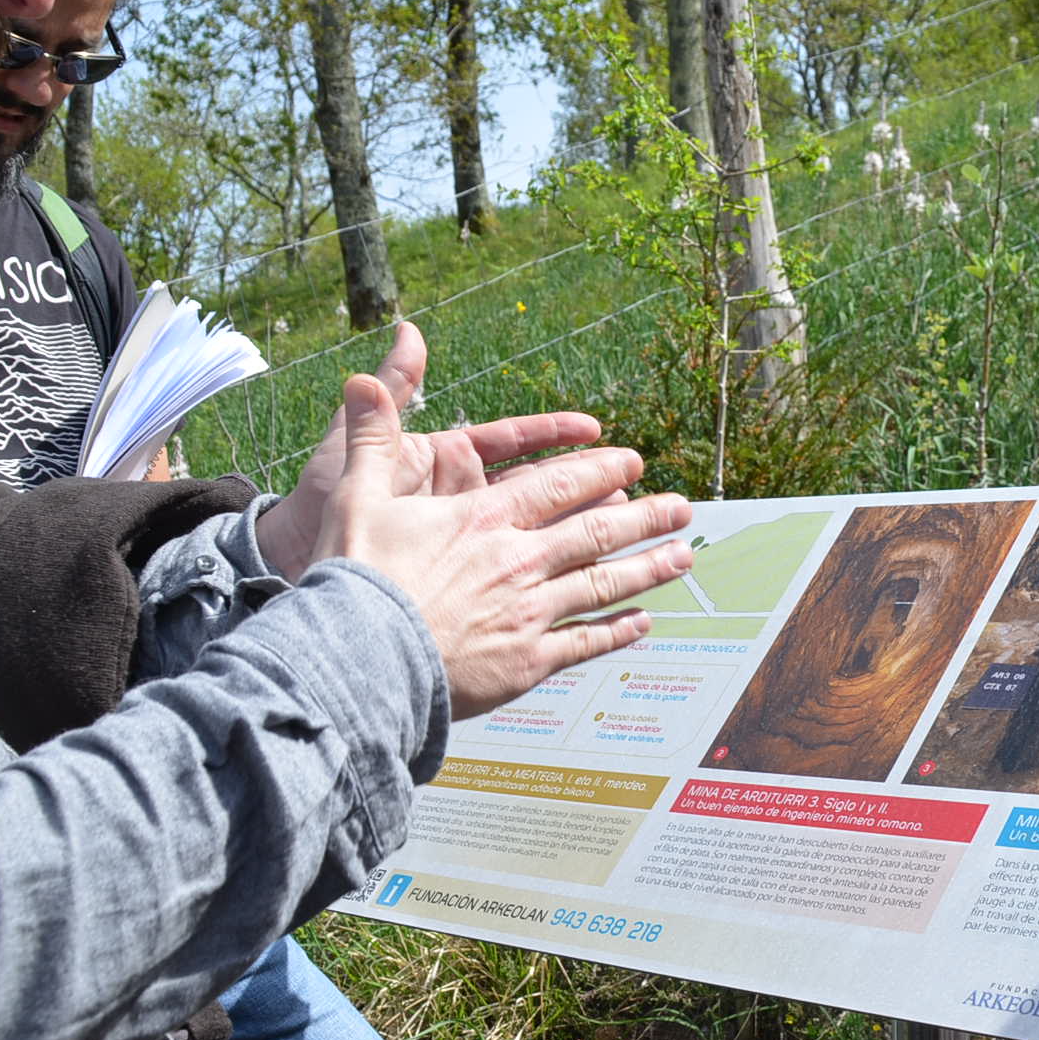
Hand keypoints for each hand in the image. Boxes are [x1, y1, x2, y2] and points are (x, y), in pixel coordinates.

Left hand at [260, 323, 613, 581]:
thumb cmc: (317, 506)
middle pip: (535, 490)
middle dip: (584, 485)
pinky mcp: (461, 587)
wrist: (288, 566)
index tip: (594, 430)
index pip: (509, 443)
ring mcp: (463, 545)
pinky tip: (593, 589)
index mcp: (444, 464)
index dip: (552, 435)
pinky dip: (553, 587)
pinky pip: (512, 580)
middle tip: (631, 481)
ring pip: (534, 536)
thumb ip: (388, 394)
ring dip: (581, 534)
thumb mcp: (350, 447)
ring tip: (629, 530)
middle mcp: (460, 503)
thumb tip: (409, 329)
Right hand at [312, 374, 694, 717]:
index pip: (558, 486)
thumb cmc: (353, 577)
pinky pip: (585, 643)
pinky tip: (644, 623)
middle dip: (646, 518)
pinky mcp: (527, 662)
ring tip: (684, 556)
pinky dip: (618, 632)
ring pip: (603, 584)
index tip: (633, 464)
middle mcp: (519, 560)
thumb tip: (359, 377)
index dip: (600, 473)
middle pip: (596, 533)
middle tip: (683, 509)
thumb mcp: (354, 495)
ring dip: (649, 568)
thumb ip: (371, 437)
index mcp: (485, 519)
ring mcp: (529, 613)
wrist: (358, 660)